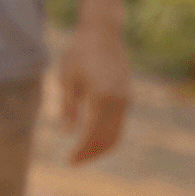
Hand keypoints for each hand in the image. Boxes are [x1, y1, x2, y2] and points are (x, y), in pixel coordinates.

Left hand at [58, 27, 129, 164]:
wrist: (102, 33)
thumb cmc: (79, 53)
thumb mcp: (67, 79)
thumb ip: (68, 107)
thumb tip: (67, 133)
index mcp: (102, 98)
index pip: (93, 135)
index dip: (81, 151)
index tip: (69, 161)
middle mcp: (119, 101)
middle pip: (108, 139)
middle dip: (92, 154)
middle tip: (74, 162)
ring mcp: (126, 99)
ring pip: (117, 133)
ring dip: (101, 147)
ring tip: (82, 154)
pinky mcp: (128, 96)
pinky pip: (119, 122)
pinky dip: (107, 134)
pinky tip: (92, 137)